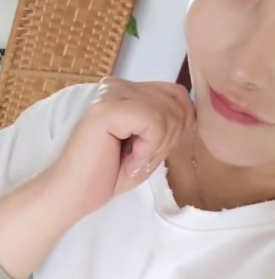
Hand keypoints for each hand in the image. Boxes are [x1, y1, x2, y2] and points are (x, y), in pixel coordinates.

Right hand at [47, 78, 194, 220]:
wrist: (74, 193)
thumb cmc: (109, 173)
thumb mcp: (151, 145)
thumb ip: (169, 123)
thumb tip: (195, 113)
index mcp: (127, 90)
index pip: (177, 92)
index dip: (181, 122)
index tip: (156, 148)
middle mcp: (117, 85)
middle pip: (176, 101)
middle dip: (169, 138)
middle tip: (139, 157)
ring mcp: (111, 93)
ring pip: (167, 113)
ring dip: (156, 146)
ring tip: (131, 158)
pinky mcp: (107, 108)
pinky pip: (154, 122)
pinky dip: (148, 148)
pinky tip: (128, 159)